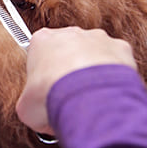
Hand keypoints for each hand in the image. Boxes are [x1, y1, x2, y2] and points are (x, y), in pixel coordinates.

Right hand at [16, 27, 136, 135]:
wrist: (87, 98)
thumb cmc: (52, 96)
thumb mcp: (26, 106)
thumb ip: (30, 102)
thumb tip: (37, 114)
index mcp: (41, 40)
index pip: (39, 53)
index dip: (42, 75)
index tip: (44, 90)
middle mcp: (70, 33)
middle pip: (68, 49)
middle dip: (68, 69)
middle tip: (67, 94)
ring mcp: (97, 38)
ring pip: (94, 53)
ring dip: (91, 71)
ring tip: (90, 97)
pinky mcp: (120, 47)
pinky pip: (116, 61)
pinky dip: (114, 75)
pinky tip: (108, 93)